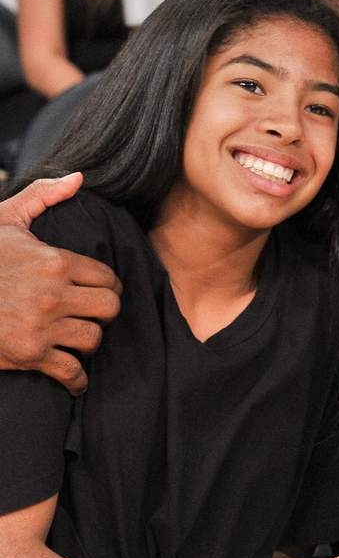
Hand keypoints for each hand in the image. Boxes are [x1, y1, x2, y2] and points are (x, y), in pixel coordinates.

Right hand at [0, 175, 121, 394]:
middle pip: (110, 308)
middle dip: (104, 311)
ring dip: (88, 340)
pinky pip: (71, 372)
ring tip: (77, 336)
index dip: (107, 285)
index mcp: (53, 262)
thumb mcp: (4, 220)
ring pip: (94, 339)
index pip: (107, 278)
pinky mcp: (29, 354)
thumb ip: (42, 196)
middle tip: (93, 312)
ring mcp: (42, 326)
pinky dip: (76, 379)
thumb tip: (79, 178)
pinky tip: (75, 378)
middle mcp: (53, 295)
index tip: (101, 290)